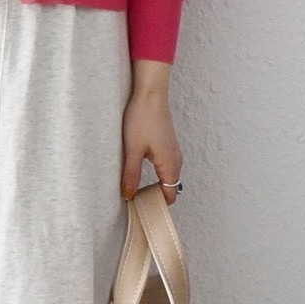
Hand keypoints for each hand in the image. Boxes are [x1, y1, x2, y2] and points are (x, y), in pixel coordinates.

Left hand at [120, 87, 182, 204]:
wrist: (150, 94)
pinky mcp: (166, 145)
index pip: (168, 197)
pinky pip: (163, 166)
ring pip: (165, 177)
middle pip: (168, 189)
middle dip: (152, 196)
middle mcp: (176, 160)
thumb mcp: (132, 150)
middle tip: (132, 200)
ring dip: (152, 184)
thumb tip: (128, 195)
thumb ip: (131, 175)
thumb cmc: (142, 118)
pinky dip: (153, 173)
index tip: (138, 209)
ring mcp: (172, 152)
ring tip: (132, 187)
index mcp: (170, 165)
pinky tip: (136, 170)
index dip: (155, 205)